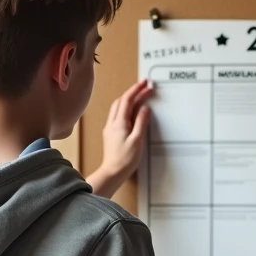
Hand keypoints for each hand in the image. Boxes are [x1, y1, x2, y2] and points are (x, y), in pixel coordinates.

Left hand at [89, 79, 153, 196]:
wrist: (112, 172)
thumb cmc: (124, 160)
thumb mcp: (137, 140)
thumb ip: (141, 122)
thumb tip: (145, 109)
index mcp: (119, 123)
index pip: (127, 100)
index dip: (136, 89)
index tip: (145, 83)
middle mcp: (112, 123)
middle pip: (121, 101)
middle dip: (133, 92)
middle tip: (145, 88)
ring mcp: (110, 128)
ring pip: (118, 107)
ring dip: (128, 99)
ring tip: (140, 97)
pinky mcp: (111, 134)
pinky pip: (118, 115)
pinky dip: (126, 108)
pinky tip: (132, 112)